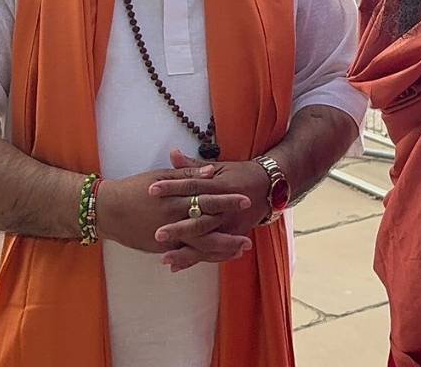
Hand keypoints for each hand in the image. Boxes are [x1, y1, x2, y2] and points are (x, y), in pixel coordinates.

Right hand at [95, 165, 252, 263]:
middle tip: (250, 235)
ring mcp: (166, 236)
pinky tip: (218, 258)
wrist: (107, 209)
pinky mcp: (160, 248)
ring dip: (221, 249)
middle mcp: (172, 218)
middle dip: (229, 232)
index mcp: (174, 196)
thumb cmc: (135, 188)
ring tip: (240, 249)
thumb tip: (211, 171)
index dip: (227, 200)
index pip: (206, 198)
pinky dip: (202, 257)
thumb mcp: (161, 175)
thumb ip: (187, 173)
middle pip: (207, 225)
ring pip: (199, 245)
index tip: (245, 199)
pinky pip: (186, 255)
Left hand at [148, 149, 272, 270]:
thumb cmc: (241, 174)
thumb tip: (172, 153)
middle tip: (157, 234)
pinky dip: (196, 259)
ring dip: (186, 251)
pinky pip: (214, 251)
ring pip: (206, 240)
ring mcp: (231, 224)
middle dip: (178, 228)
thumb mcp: (219, 167)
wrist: (269, 186)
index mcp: (219, 185)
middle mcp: (225, 207)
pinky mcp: (234, 236)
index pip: (192, 185)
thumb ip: (193, 165)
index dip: (172, 187)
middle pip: (199, 218)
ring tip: (165, 258)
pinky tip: (177, 266)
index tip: (151, 190)